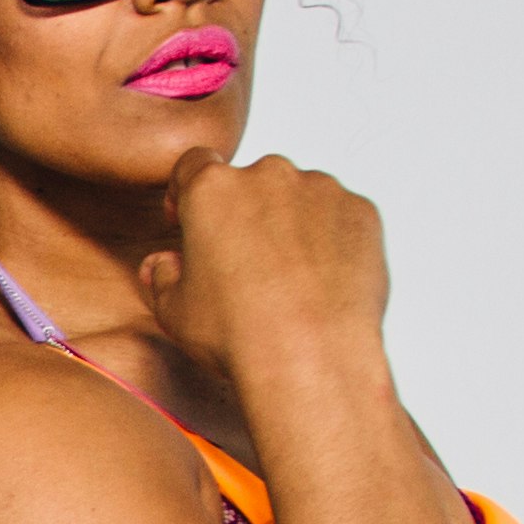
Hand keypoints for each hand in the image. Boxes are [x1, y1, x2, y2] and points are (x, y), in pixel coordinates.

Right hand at [141, 149, 389, 399]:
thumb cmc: (239, 334)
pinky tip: (320, 282)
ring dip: (290, 224)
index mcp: (213, 190)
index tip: (188, 217)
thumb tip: (163, 264)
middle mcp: (269, 175)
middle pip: (251, 182)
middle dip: (245, 213)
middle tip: (242, 264)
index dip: (186, 191)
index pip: (193, 165)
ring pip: (299, 197)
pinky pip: (339, 217)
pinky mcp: (360, 211)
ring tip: (287, 279)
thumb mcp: (175, 312)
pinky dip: (330, 239)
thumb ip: (163, 277)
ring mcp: (321, 189)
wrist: (312, 357)